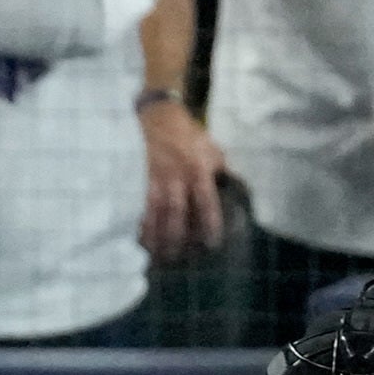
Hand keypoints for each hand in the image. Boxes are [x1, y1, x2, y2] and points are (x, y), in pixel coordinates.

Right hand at [139, 99, 228, 256]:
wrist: (159, 117)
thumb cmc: (188, 134)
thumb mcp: (211, 148)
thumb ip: (220, 169)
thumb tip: (232, 188)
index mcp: (198, 170)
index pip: (205, 203)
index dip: (209, 224)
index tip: (211, 244)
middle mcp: (177, 178)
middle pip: (177, 214)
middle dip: (177, 237)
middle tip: (178, 257)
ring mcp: (157, 180)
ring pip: (156, 213)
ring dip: (156, 236)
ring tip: (157, 255)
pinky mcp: (142, 180)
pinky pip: (141, 206)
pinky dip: (141, 223)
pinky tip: (140, 238)